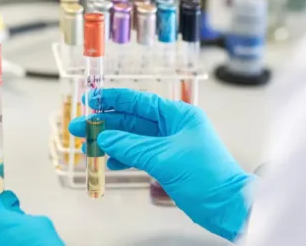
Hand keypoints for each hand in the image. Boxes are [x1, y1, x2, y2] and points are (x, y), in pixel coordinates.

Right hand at [69, 89, 255, 240]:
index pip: (140, 101)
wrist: (226, 205)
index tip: (91, 100)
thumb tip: (105, 139)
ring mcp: (171, 145)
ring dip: (113, 143)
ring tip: (89, 148)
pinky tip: (110, 162)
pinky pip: (141, 155)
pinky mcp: (169, 163)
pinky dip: (125, 158)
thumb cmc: (206, 176)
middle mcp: (175, 127)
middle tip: (80, 129)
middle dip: (106, 125)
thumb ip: (131, 146)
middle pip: (133, 121)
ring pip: (135, 139)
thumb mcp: (164, 157)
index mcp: (179, 115)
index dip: (114, 100)